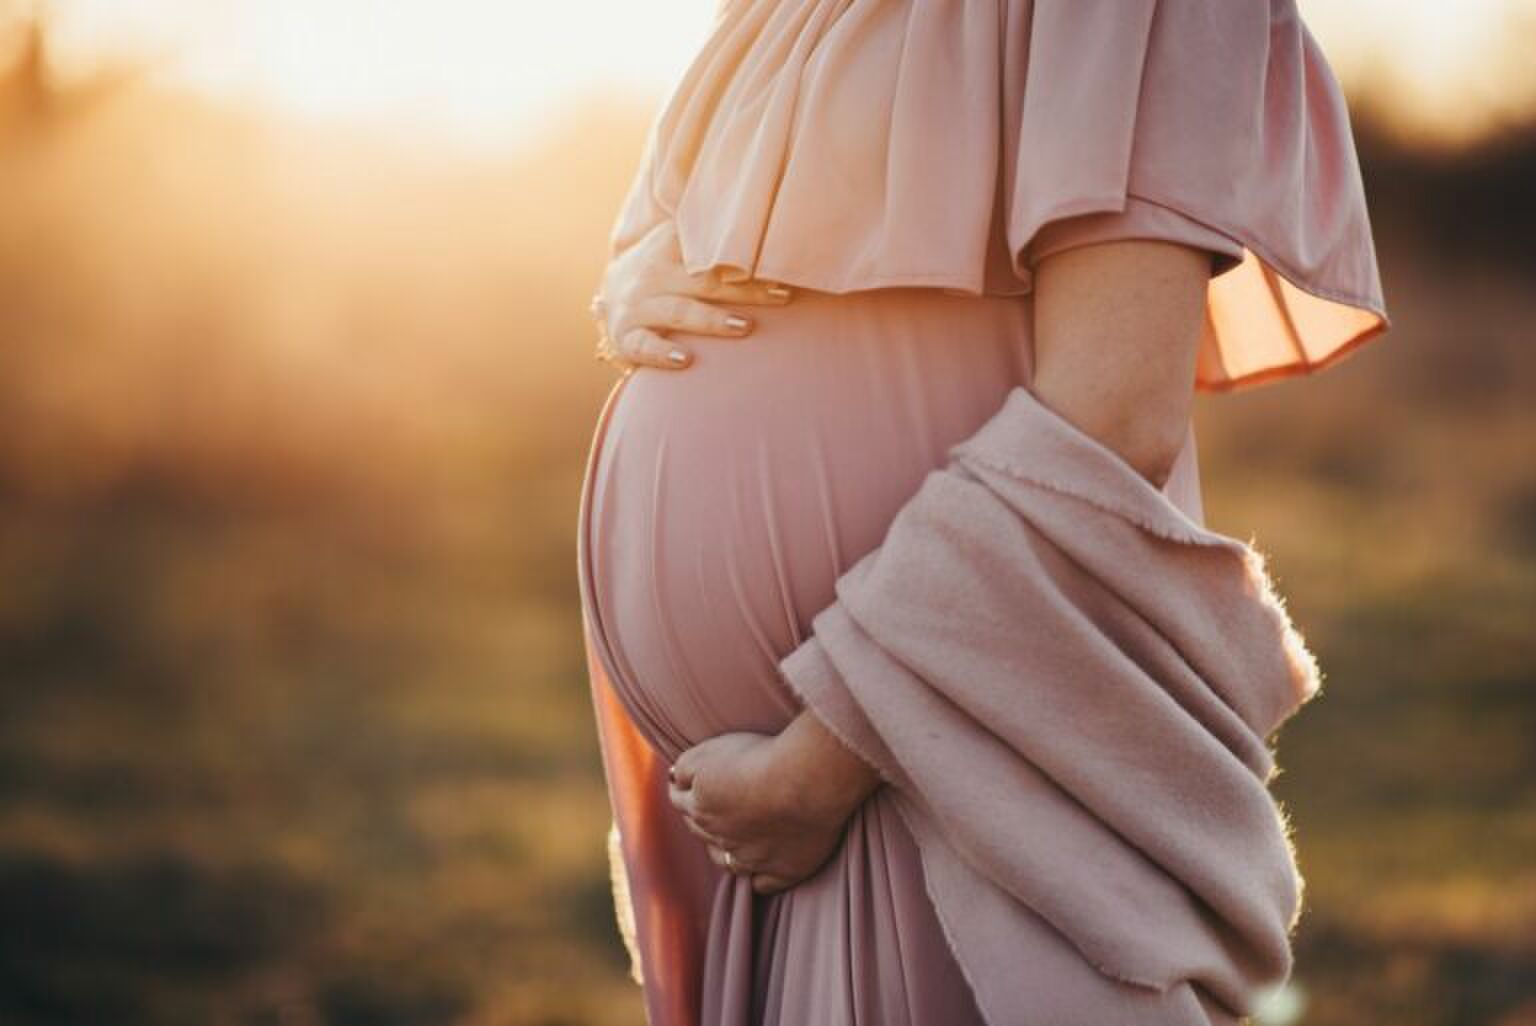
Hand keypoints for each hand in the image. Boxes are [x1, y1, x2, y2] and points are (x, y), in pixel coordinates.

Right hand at [593, 220, 792, 370]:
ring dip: (712, 320)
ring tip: (744, 326)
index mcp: (669, 247)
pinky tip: (685, 361)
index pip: (708, 250)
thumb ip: (711, 229)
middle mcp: (653, 275)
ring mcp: (638, 306)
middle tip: (781, 296)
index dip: (743, 257)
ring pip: (679, 312)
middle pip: (704, 282)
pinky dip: (662, 354)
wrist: (611, 296)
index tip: (776, 263)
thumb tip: (764, 203)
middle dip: (744, 290)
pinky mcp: (626, 337)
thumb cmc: (663, 269)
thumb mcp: (679, 242)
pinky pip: (644, 346)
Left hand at [667, 721, 877, 895]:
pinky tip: (760, 873)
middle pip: (701, 830)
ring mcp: (751, 858)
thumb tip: (674, 778)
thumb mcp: (711, 750)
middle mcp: (720, 836)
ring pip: (727, 861)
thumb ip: (687, 766)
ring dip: (723, 852)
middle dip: (700, 819)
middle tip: (709, 807)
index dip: (683, 789)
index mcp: (701, 805)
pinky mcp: (782, 870)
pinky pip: (763, 884)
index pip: (680, 799)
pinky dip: (759, 879)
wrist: (805, 781)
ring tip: (730, 842)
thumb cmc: (761, 757)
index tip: (686, 783)